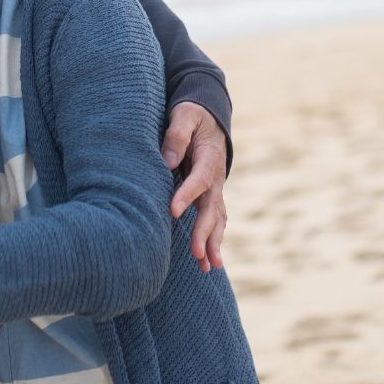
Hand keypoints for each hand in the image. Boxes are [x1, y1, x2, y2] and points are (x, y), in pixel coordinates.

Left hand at [161, 101, 227, 272]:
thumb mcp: (184, 115)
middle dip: (204, 232)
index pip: (197, 179)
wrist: (210, 118)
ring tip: (209, 267)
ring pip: (217, 219)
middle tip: (197, 253)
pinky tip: (208, 263)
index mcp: (208, 157)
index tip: (172, 211)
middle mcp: (215, 178)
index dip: (186, 195)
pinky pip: (214, 221)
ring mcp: (215, 189)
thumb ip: (176, 135)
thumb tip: (167, 162)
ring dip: (213, 243)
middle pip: (211, 208)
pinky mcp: (210, 197)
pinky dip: (213, 241)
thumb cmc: (192, 115)